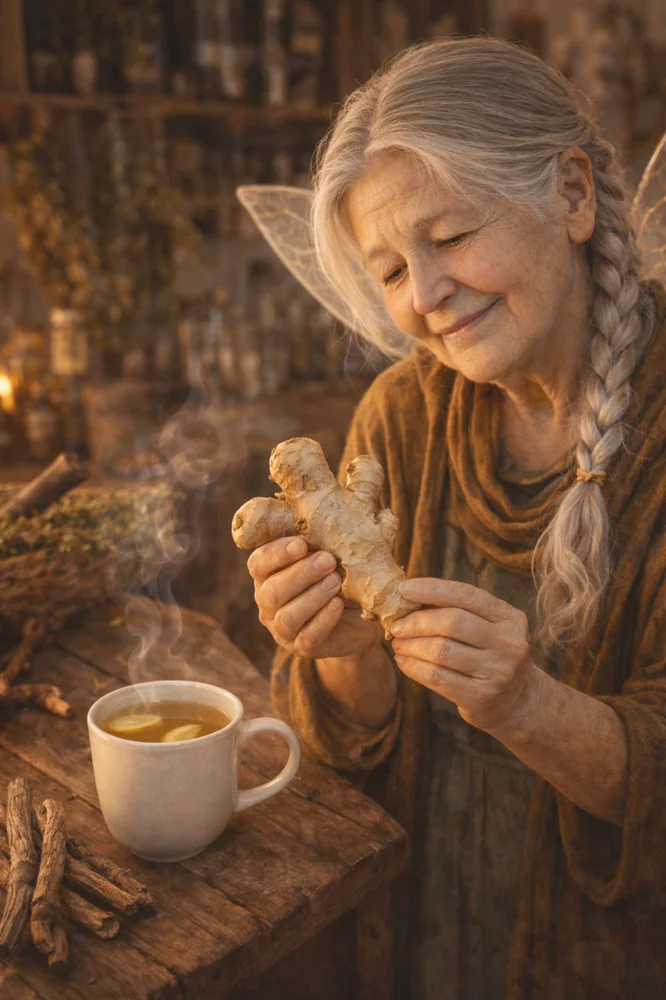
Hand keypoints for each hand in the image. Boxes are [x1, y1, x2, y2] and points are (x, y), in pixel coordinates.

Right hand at [248, 536, 380, 659]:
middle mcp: (267, 602)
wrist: (358, 614)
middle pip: (271, 591)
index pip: (258, 563)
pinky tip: (338, 604)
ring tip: (336, 581)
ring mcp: (281, 628)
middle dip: (301, 575)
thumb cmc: (336, 574)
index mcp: (267, 574)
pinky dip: (323, 620)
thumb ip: (315, 537)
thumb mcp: (326, 553)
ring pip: (286, 617)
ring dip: (313, 597)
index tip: (302, 544)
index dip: (277, 553)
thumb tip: (316, 510)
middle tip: (329, 561)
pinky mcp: (301, 647)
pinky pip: (307, 637)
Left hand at [390, 578, 540, 736]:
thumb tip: (409, 597)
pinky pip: (436, 677)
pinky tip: (403, 661)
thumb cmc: (491, 656)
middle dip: (417, 622)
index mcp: (509, 618)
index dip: (432, 589)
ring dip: (411, 645)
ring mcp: (496, 672)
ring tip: (397, 643)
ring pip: (441, 651)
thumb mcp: (489, 629)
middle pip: (452, 623)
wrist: (518, 702)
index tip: (404, 589)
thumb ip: (458, 611)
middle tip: (396, 626)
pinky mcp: (480, 697)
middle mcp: (508, 643)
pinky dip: (413, 666)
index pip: (466, 595)